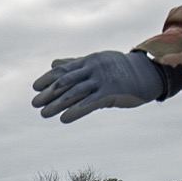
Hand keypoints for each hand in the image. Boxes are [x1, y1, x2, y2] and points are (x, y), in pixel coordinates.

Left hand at [31, 50, 164, 122]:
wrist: (146, 72)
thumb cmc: (119, 69)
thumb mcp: (96, 62)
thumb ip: (74, 64)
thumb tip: (53, 64)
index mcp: (88, 61)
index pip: (64, 70)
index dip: (48, 78)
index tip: (35, 87)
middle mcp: (92, 69)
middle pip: (66, 81)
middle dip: (49, 93)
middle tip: (35, 103)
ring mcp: (102, 80)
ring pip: (75, 93)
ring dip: (57, 105)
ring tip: (44, 114)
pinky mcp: (111, 93)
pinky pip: (90, 103)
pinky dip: (75, 111)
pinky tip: (64, 119)